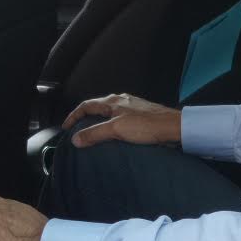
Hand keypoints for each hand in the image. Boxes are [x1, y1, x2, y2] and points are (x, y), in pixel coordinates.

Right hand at [63, 93, 180, 148]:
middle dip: (86, 118)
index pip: (86, 105)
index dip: (74, 116)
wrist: (174, 127)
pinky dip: (113, 126)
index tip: (66, 127)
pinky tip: (117, 136)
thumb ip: (95, 134)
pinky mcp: (142, 116)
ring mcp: (133, 107)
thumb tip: (76, 139)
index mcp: (113, 101)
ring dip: (100, 122)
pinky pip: (121, 119)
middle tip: (78, 130)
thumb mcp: (116, 129)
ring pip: (110, 113)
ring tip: (95, 135)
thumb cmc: (147, 126)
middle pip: (98, 108)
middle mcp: (122, 101)